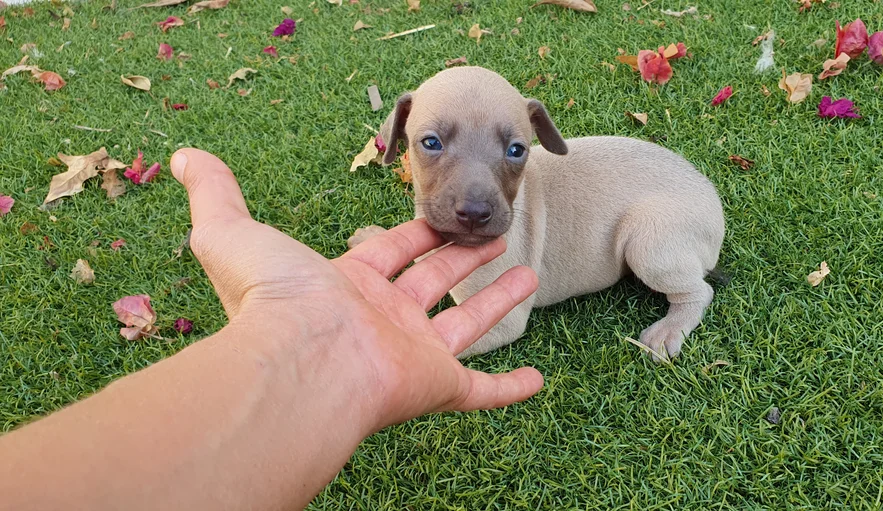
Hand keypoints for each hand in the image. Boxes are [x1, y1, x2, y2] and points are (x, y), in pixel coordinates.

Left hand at [170, 148, 543, 430]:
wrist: (301, 364)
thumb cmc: (271, 301)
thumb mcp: (233, 233)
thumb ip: (215, 195)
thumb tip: (184, 158)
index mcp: (345, 287)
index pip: (388, 252)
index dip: (411, 233)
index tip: (434, 217)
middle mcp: (381, 321)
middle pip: (432, 281)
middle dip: (460, 256)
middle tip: (490, 236)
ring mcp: (411, 355)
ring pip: (465, 325)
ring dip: (497, 302)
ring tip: (528, 275)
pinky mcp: (436, 386)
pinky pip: (481, 391)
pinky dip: (511, 390)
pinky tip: (539, 380)